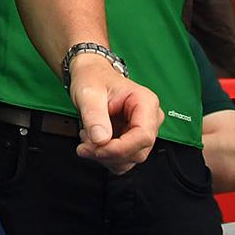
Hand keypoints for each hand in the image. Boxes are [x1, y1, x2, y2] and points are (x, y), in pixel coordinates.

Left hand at [68, 55, 161, 174]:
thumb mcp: (89, 93)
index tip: (96, 148)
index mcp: (146, 103)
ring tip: (87, 137)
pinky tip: (93, 142)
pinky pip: (123, 159)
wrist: (90, 76)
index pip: (143, 136)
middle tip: (84, 145)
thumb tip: (100, 140)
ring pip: (130, 159)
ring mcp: (143, 131)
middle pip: (138, 151)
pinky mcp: (133, 140)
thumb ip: (94, 115)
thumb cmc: (93, 79)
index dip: (119, 148)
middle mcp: (150, 119)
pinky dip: (105, 156)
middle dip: (107, 153)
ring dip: (105, 156)